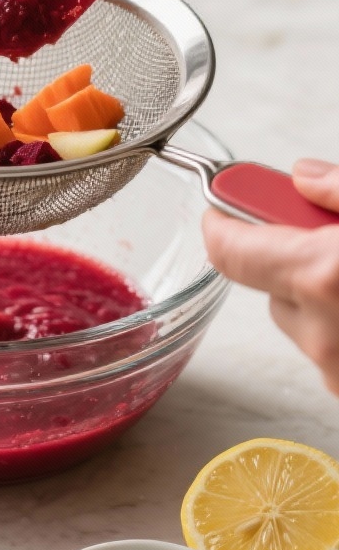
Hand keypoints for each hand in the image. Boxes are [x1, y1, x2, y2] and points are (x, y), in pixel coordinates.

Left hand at [203, 160, 338, 394]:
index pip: (227, 250)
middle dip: (290, 253)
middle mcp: (323, 335)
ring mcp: (338, 373)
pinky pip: (330, 345)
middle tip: (330, 235)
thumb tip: (302, 177)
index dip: (222, 220)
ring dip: (322, 293)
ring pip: (301, 319)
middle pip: (266, 284)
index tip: (227, 199)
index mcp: (323, 278)